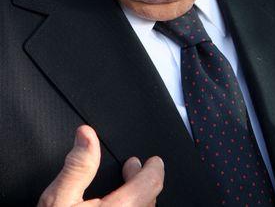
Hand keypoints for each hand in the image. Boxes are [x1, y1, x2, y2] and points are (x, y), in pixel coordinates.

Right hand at [37, 125, 163, 206]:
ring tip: (127, 191)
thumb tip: (87, 135)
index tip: (153, 161)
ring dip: (138, 201)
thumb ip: (78, 167)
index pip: (152, 184)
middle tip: (132, 169)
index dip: (154, 168)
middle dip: (142, 182)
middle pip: (149, 201)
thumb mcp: (59, 201)